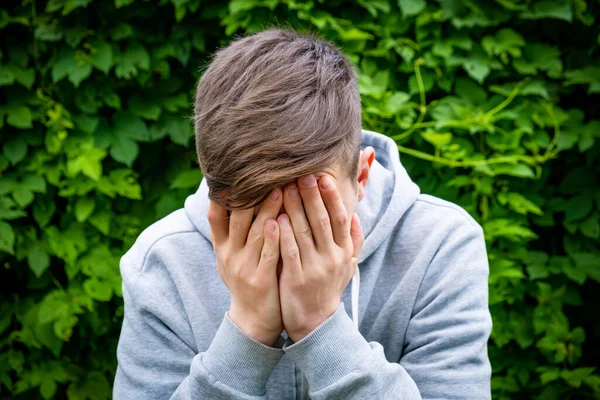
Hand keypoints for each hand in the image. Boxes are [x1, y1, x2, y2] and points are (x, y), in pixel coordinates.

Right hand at [208, 188, 283, 345]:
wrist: (253, 319)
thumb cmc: (246, 280)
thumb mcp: (231, 257)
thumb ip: (232, 232)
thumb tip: (232, 200)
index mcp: (222, 248)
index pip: (216, 216)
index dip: (221, 195)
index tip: (231, 173)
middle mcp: (229, 255)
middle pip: (238, 219)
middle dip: (252, 195)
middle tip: (266, 174)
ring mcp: (244, 267)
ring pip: (256, 233)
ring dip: (268, 209)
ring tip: (280, 189)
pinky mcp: (260, 280)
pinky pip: (267, 255)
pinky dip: (272, 237)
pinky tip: (279, 221)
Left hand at [277, 174, 363, 341]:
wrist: (315, 322)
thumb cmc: (328, 287)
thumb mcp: (348, 265)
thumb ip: (353, 240)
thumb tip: (354, 214)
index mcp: (344, 252)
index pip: (340, 218)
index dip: (332, 196)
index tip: (323, 176)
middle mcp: (332, 258)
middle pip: (322, 221)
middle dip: (312, 195)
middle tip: (302, 174)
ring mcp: (314, 269)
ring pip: (304, 232)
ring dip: (295, 208)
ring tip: (286, 188)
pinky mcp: (296, 279)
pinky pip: (289, 252)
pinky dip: (283, 234)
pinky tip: (276, 217)